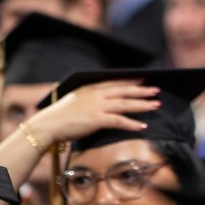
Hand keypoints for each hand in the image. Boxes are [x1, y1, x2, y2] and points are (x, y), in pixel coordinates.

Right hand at [24, 79, 161, 147]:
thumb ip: (89, 99)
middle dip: (142, 90)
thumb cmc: (59, 116)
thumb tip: (104, 101)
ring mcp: (97, 106)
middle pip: (125, 90)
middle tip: (156, 91)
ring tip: (156, 106)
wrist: (47, 125)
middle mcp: (96, 95)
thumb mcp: (76, 101)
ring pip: (125, 104)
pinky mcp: (96, 119)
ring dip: (142, 105)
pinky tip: (142, 126)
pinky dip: (132, 123)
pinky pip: (119, 121)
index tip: (144, 78)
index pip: (116, 82)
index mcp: (91, 88)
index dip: (131, 80)